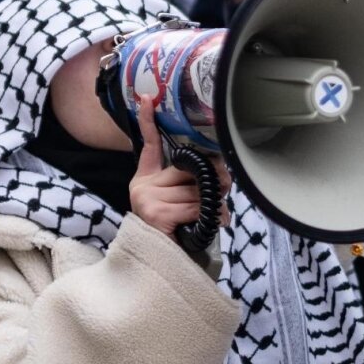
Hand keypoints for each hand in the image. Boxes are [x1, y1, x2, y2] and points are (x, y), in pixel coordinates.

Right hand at [129, 97, 230, 237]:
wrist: (160, 265)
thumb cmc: (175, 231)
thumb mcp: (179, 202)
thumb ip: (191, 184)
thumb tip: (221, 174)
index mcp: (145, 180)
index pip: (148, 146)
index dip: (148, 121)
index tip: (148, 98)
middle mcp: (142, 187)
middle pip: (186, 172)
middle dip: (209, 185)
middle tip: (220, 196)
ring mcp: (147, 200)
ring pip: (194, 191)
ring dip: (210, 206)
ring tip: (210, 219)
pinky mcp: (156, 213)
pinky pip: (194, 206)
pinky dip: (208, 217)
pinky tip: (207, 225)